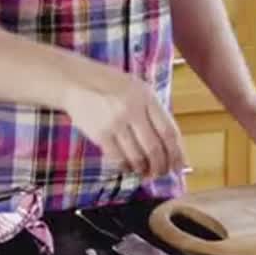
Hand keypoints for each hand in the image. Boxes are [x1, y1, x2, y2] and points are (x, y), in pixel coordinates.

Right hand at [64, 71, 187, 178]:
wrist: (76, 81)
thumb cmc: (110, 86)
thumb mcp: (137, 89)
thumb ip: (153, 112)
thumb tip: (170, 144)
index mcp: (147, 97)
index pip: (169, 131)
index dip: (177, 153)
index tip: (179, 166)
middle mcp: (133, 109)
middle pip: (154, 148)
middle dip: (161, 166)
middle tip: (161, 173)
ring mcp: (115, 123)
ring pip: (137, 157)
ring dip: (144, 169)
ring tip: (145, 171)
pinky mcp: (100, 134)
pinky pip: (118, 159)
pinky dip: (126, 167)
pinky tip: (128, 166)